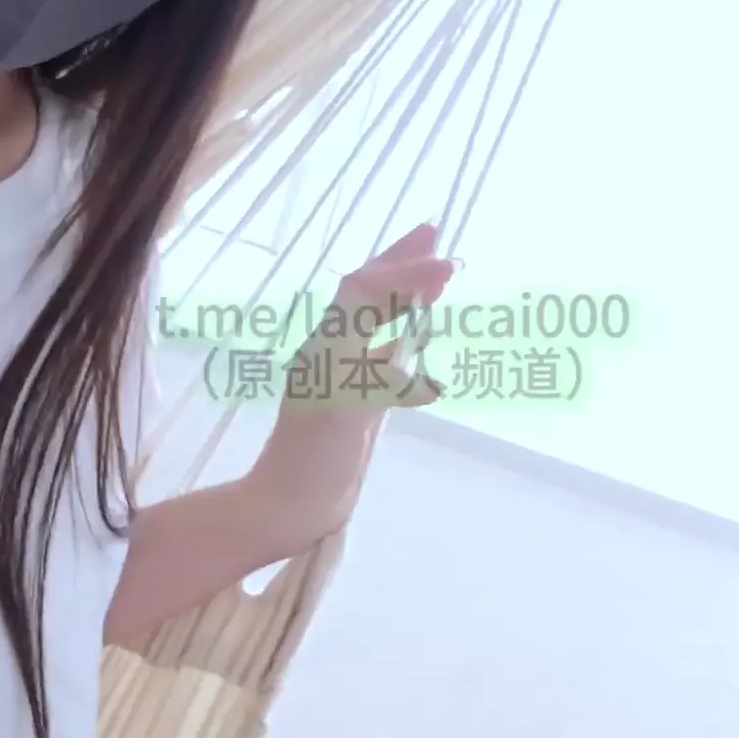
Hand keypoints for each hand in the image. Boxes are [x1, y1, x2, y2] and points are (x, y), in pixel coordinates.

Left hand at [245, 223, 459, 550]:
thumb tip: (407, 324)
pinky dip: (403, 346)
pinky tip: (419, 350)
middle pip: (368, 296)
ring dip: (404, 298)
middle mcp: (332, 352)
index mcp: (327, 343)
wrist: (290, 504)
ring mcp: (342, 378)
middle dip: (400, 264)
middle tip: (437, 233)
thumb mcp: (339, 393)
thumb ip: (371, 351)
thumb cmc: (314, 452)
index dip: (403, 270)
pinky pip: (382, 362)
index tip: (448, 262)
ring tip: (437, 278)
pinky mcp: (352, 407)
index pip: (366, 290)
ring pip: (377, 324)